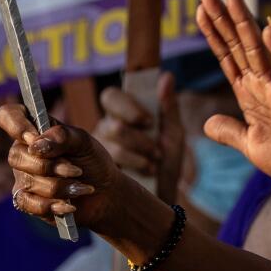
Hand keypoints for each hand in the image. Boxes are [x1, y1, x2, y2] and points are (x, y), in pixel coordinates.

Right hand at [0, 103, 122, 231]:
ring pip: (28, 182)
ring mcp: (23, 176)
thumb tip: (35, 144)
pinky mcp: (26, 201)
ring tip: (81, 187)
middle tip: (77, 170)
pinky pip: (27, 204)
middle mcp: (24, 151)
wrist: (104, 193)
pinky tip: (69, 205)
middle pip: (16, 155)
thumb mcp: (84, 142)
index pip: (8, 116)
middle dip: (50, 166)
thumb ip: (62, 136)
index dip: (16, 124)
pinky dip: (52, 205)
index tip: (35, 138)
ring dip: (60, 186)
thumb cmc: (91, 161)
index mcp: (34, 129)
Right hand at [98, 75, 183, 204]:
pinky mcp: (96, 167)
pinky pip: (109, 160)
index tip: (149, 122)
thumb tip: (166, 76)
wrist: (163, 195)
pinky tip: (147, 171)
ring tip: (155, 162)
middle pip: (111, 122)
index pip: (111, 96)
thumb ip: (169, 106)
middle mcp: (105, 127)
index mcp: (122, 113)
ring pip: (112, 142)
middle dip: (139, 138)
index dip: (128, 107)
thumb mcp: (174, 133)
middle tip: (157, 149)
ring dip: (140, 153)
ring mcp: (97, 148)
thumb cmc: (167, 162)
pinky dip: (135, 165)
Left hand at [196, 0, 270, 187]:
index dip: (212, 30)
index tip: (198, 5)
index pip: (226, 54)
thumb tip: (207, 123)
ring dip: (244, 21)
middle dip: (222, 14)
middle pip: (237, 42)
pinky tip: (269, 29)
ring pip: (257, 48)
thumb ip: (229, 132)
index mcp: (248, 91)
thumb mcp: (250, 146)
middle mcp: (261, 83)